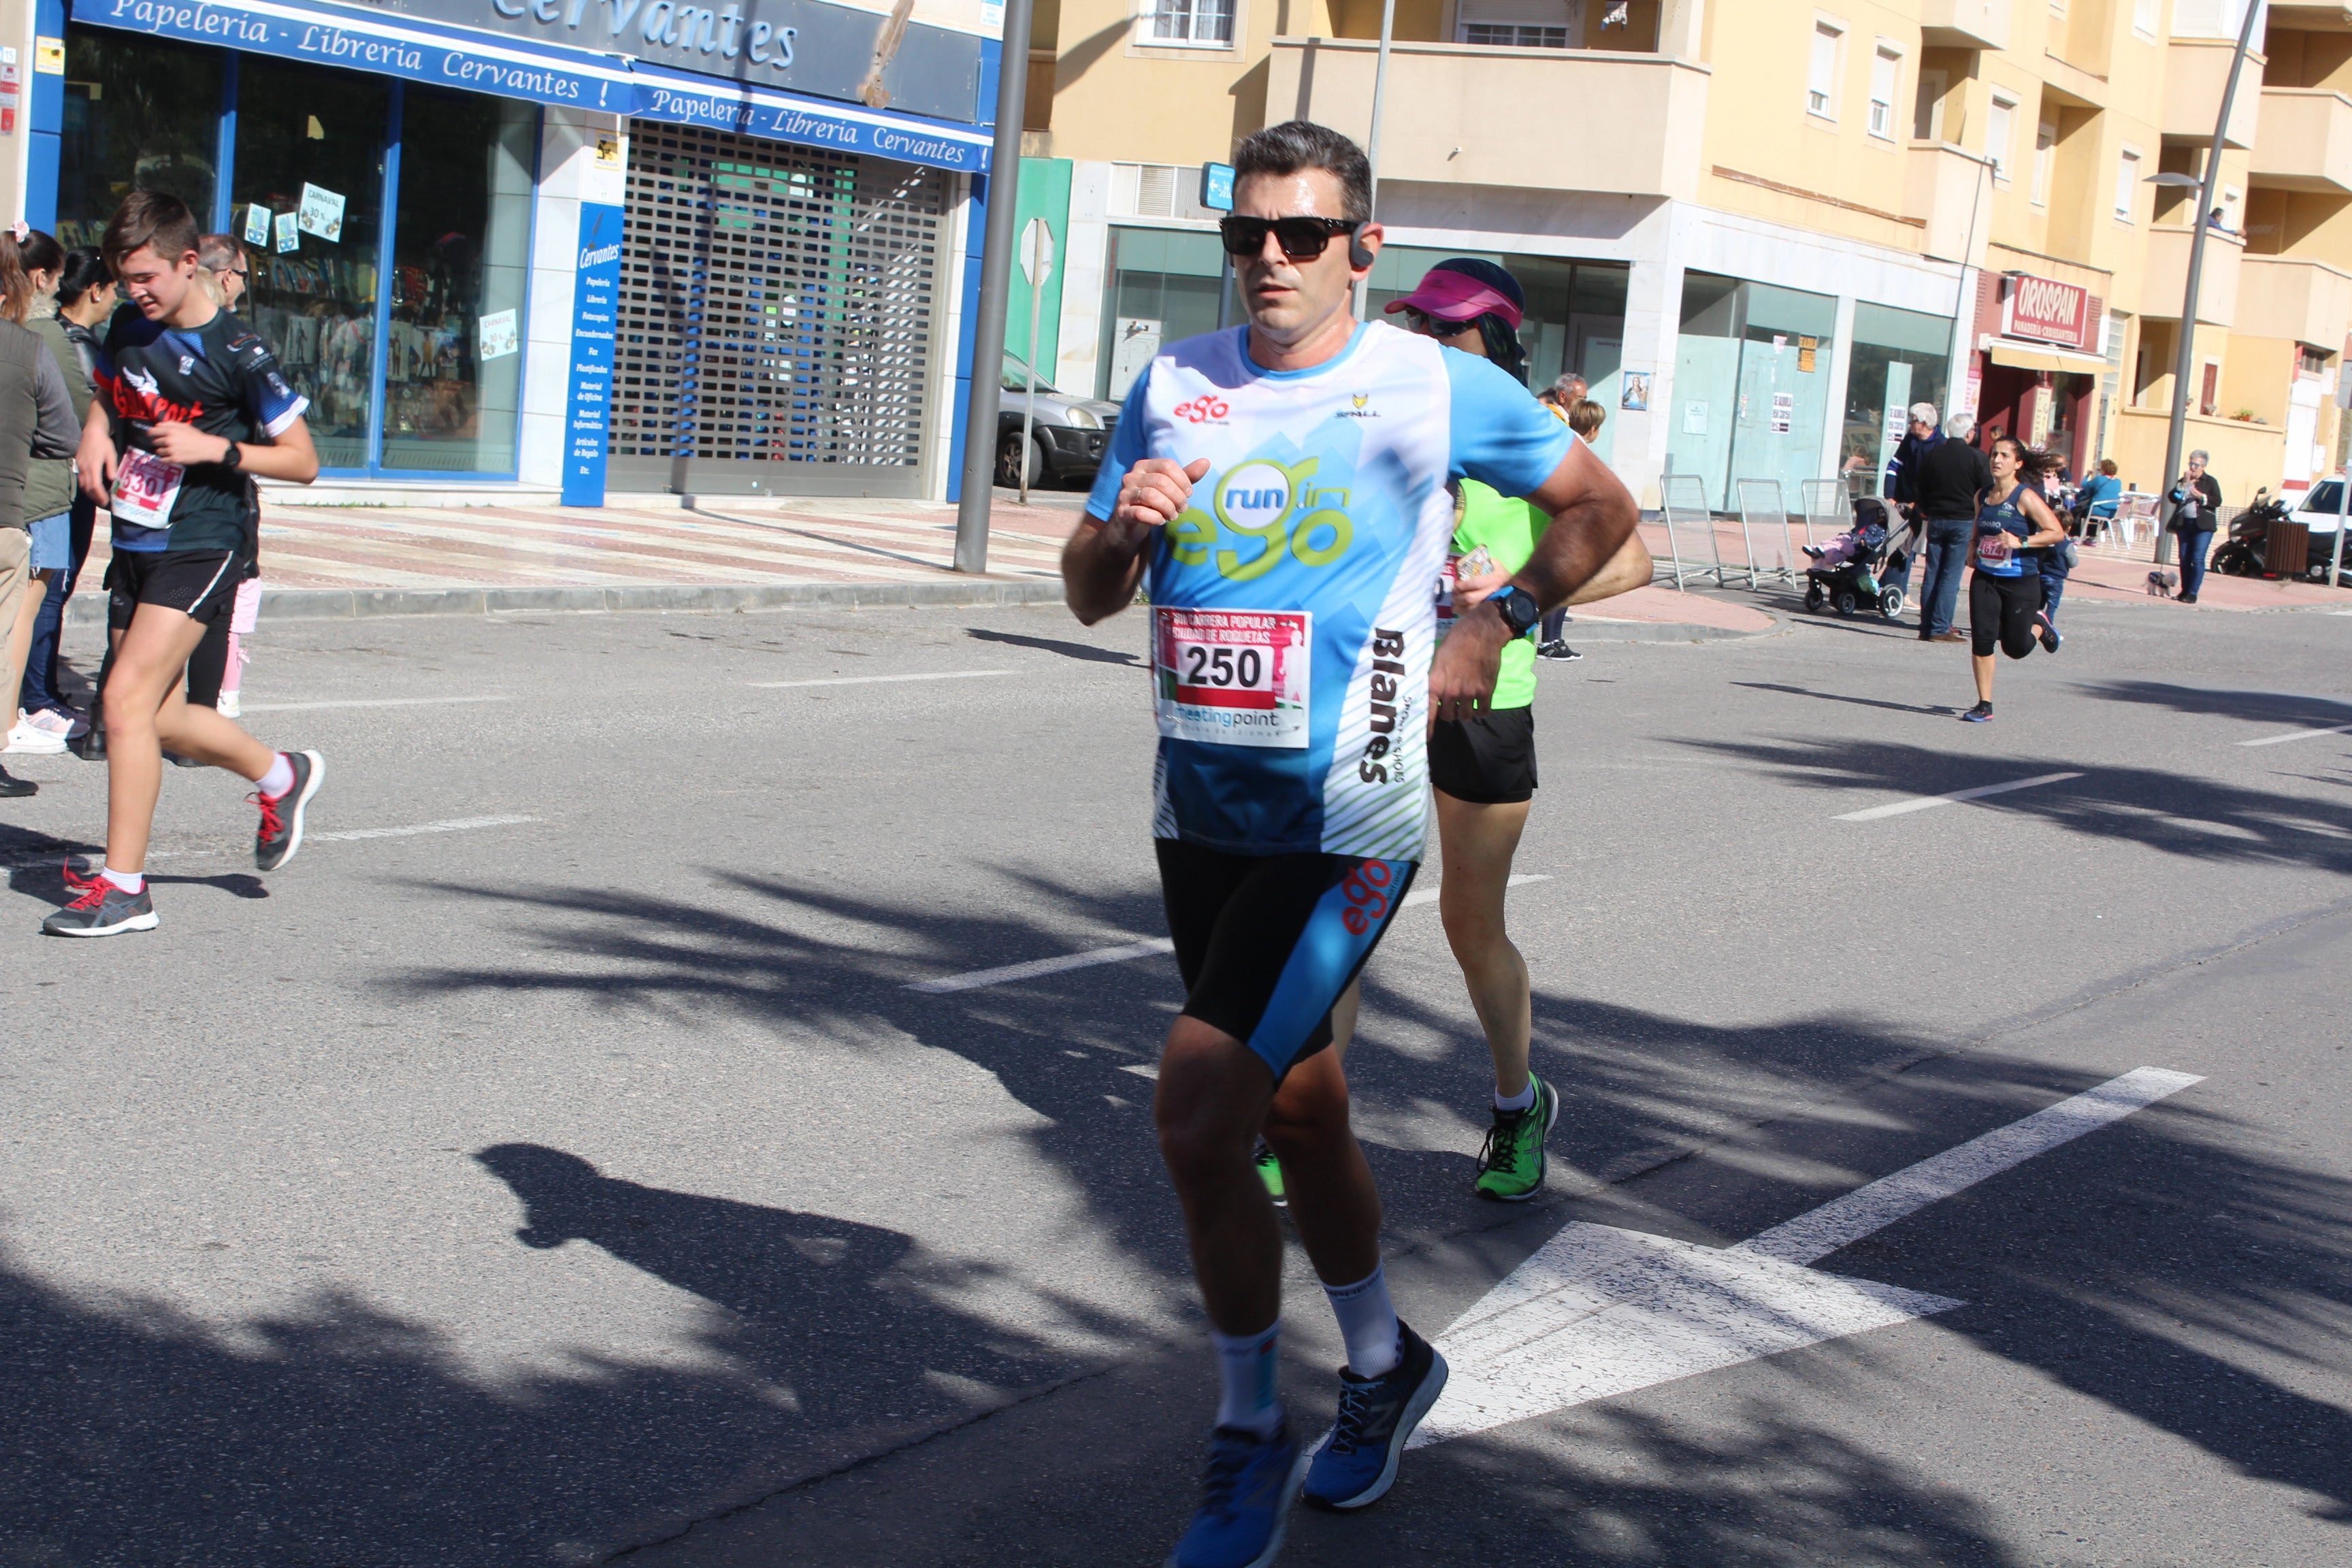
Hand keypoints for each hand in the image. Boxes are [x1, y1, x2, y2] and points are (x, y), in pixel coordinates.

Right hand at [76, 425, 116, 501]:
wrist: (91, 432)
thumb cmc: (103, 443)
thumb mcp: (111, 454)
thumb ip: (111, 468)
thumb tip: (113, 480)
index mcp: (93, 466)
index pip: (95, 485)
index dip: (100, 495)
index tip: (106, 501)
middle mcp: (84, 468)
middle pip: (87, 487)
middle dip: (95, 497)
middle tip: (103, 503)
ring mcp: (80, 466)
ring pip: (82, 484)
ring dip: (89, 494)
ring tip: (98, 499)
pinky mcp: (78, 464)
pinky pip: (80, 479)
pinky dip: (85, 487)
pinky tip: (91, 489)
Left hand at [149, 421, 229, 466]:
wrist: (206, 447)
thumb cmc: (196, 436)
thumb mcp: (184, 426)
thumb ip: (170, 424)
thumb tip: (158, 425)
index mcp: (170, 431)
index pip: (153, 431)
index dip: (151, 433)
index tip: (151, 435)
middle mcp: (168, 440)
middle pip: (155, 442)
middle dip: (159, 443)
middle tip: (166, 444)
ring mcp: (171, 450)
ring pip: (159, 451)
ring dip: (162, 451)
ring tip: (170, 451)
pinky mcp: (174, 459)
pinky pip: (163, 460)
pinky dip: (165, 459)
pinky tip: (170, 457)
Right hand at [1108, 457, 1210, 548]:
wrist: (1129, 527)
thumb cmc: (1153, 504)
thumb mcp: (1171, 489)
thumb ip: (1187, 476)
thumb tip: (1206, 462)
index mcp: (1143, 466)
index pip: (1167, 465)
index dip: (1183, 480)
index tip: (1188, 493)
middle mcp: (1131, 477)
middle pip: (1161, 481)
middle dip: (1178, 497)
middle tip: (1183, 508)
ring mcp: (1124, 494)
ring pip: (1151, 496)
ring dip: (1168, 508)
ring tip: (1173, 515)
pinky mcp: (1121, 512)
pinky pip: (1141, 513)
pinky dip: (1156, 518)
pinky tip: (1160, 520)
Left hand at [1428, 603, 1507, 727]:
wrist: (1481, 633)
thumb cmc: (1456, 641)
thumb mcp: (1437, 659)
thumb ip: (1435, 679)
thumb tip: (1431, 694)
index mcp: (1436, 682)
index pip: (1428, 711)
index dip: (1427, 727)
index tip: (1426, 739)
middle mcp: (1451, 691)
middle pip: (1448, 717)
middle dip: (1449, 713)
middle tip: (1452, 704)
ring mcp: (1469, 693)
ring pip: (1465, 716)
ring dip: (1465, 712)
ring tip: (1466, 702)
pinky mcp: (1486, 691)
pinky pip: (1483, 712)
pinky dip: (1481, 710)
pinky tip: (1480, 703)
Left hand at [1452, 567, 1511, 613]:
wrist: (1517, 591)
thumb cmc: (1504, 577)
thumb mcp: (1498, 566)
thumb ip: (1487, 562)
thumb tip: (1474, 561)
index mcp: (1494, 580)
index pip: (1475, 584)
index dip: (1463, 585)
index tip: (1456, 584)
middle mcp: (1492, 593)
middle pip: (1470, 598)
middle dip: (1458, 597)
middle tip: (1453, 594)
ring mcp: (1491, 604)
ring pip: (1471, 609)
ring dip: (1459, 606)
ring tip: (1454, 602)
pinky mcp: (1489, 611)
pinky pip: (1474, 615)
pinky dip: (1463, 613)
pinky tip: (1458, 610)